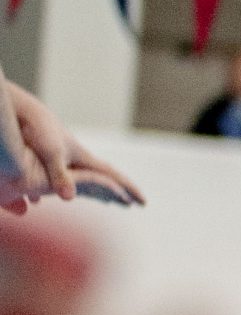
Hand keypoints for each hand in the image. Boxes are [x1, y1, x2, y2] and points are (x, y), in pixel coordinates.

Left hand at [1, 80, 145, 211]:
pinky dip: (75, 188)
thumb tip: (69, 198)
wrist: (23, 111)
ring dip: (98, 190)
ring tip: (107, 200)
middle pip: (105, 178)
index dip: (130, 189)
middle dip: (119, 191)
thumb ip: (60, 175)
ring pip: (88, 179)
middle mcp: (78, 159)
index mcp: (84, 158)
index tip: (144, 202)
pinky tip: (69, 193)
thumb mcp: (51, 153)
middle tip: (132, 204)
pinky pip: (69, 178)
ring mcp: (66, 158)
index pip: (114, 177)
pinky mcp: (51, 158)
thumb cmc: (38, 129)